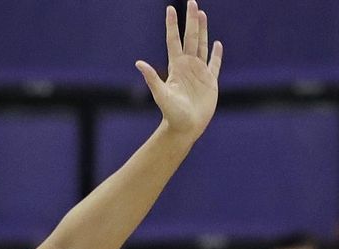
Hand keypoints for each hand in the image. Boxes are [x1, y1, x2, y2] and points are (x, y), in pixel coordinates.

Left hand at [136, 0, 221, 139]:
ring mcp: (199, 72)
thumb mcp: (161, 95)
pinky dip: (216, 54)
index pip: (174, 40)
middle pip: (190, 37)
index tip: (171, 8)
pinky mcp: (211, 81)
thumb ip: (151, 78)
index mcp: (176, 67)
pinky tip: (217, 43)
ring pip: (202, 45)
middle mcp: (187, 66)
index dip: (172, 24)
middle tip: (192, 2)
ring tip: (202, 14)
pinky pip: (215, 64)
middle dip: (191, 20)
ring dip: (203, 30)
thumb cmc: (172, 114)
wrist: (185, 127)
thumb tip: (138, 63)